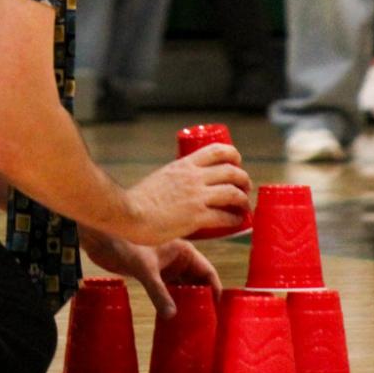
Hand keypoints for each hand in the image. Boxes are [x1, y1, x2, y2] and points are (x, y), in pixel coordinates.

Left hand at [78, 234, 220, 315]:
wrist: (98, 239)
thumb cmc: (122, 244)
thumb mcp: (143, 269)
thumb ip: (157, 291)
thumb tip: (170, 316)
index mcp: (183, 250)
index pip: (208, 273)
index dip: (215, 291)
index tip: (217, 312)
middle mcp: (178, 259)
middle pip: (198, 283)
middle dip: (203, 301)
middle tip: (207, 324)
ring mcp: (166, 267)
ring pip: (184, 288)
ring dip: (188, 304)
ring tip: (193, 326)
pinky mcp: (153, 274)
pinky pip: (170, 291)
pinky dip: (174, 302)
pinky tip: (174, 318)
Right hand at [124, 143, 251, 244]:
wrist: (128, 213)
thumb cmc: (138, 200)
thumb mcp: (161, 178)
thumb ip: (175, 180)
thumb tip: (184, 189)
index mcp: (184, 165)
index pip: (218, 151)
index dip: (233, 155)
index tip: (236, 163)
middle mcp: (194, 177)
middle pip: (231, 171)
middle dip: (244, 178)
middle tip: (244, 187)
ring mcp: (197, 196)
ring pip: (233, 193)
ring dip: (244, 199)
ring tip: (244, 205)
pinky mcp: (197, 217)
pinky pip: (226, 216)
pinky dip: (236, 219)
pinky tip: (238, 222)